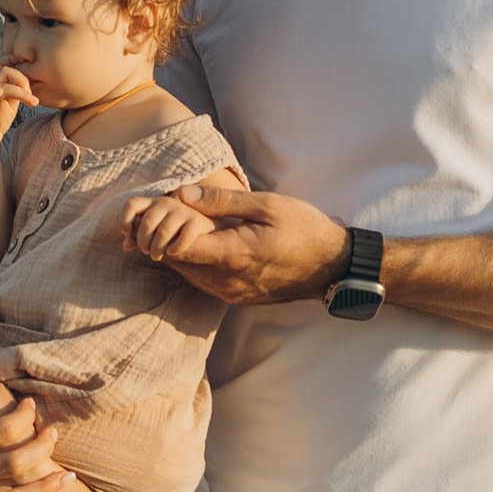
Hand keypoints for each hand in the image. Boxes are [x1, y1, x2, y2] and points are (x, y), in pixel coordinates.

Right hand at [0, 64, 36, 156]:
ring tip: (33, 101)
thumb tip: (30, 81)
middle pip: (5, 69)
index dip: (21, 69)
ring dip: (21, 88)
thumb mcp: (13, 102)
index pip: (6, 65)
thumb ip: (18, 90)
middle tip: (33, 96)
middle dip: (23, 79)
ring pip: (1, 77)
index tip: (35, 83)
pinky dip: (3, 91)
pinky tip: (19, 99)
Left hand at [122, 182, 353, 307]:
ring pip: (188, 275)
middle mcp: (227, 281)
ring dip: (176, 252)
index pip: (177, 246)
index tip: (160, 209)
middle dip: (162, 238)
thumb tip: (181, 193)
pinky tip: (197, 245)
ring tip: (175, 226)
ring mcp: (231, 293)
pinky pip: (203, 282)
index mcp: (233, 255)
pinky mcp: (237, 298)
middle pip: (177, 262)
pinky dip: (193, 264)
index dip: (162, 228)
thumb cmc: (303, 229)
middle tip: (160, 214)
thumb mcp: (266, 205)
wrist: (332, 266)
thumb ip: (222, 201)